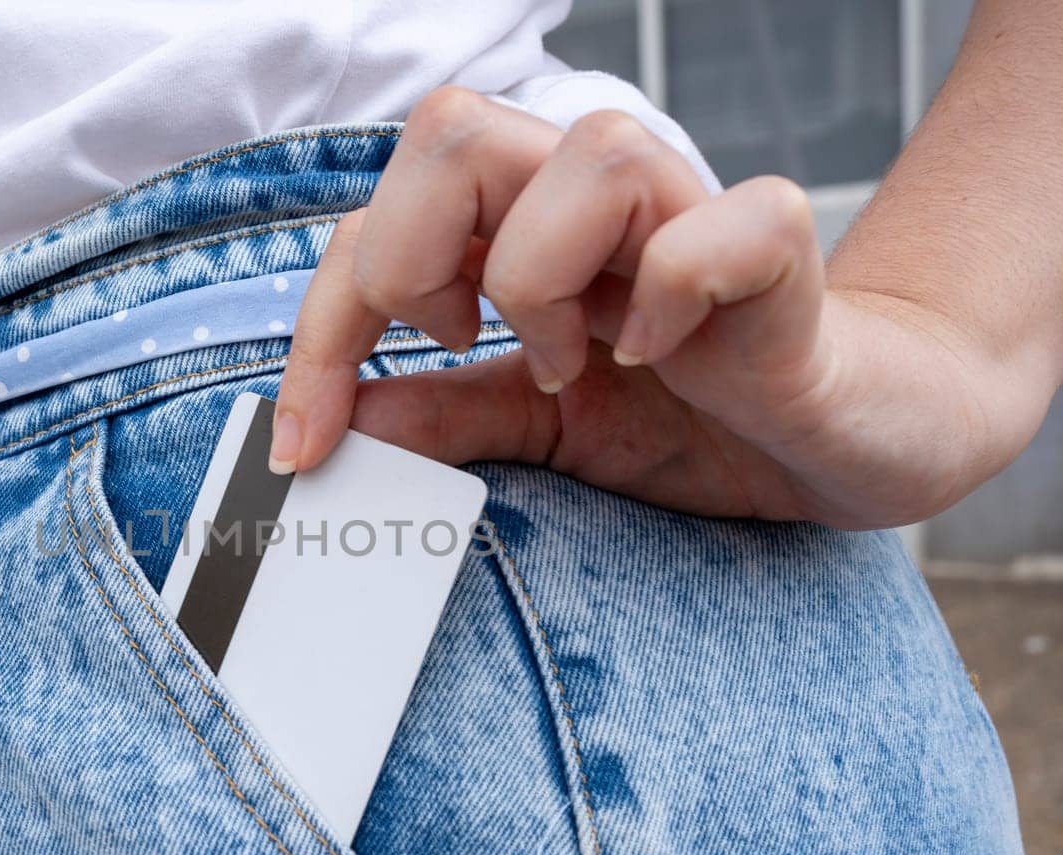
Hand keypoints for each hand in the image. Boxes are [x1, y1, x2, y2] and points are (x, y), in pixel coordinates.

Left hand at [271, 88, 1019, 529]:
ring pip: (584, 151)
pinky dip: (674, 294)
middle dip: (413, 257)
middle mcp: (586, 204)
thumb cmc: (684, 419)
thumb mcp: (540, 427)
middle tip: (459, 340)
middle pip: (452, 129)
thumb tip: (345, 421)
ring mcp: (684, 214)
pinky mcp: (776, 251)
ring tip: (573, 360)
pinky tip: (661, 355)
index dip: (321, 329)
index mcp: (513, 235)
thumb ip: (448, 413)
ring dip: (544, 278)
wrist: (829, 444)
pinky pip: (718, 228)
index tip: (305, 445)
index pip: (371, 228)